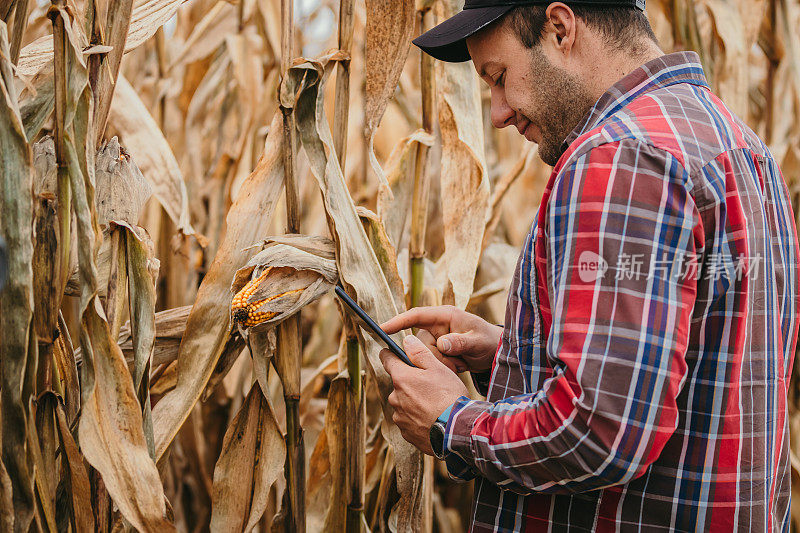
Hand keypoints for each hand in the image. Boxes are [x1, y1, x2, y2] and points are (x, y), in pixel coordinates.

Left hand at [380, 335, 468, 454]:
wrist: (456, 431)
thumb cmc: (449, 396)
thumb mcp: (438, 368)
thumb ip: (419, 353)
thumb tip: (407, 340)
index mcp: (401, 378)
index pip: (386, 359)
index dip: (389, 354)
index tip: (390, 352)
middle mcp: (395, 398)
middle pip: (398, 384)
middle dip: (409, 383)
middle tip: (430, 385)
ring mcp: (399, 417)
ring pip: (403, 403)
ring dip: (414, 402)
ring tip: (434, 405)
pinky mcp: (406, 433)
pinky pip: (409, 421)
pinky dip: (418, 418)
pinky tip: (432, 418)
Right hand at [381, 305, 501, 372]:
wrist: (494, 353)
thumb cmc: (488, 341)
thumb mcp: (477, 342)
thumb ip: (461, 342)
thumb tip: (442, 344)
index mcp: (444, 316)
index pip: (416, 315)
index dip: (398, 321)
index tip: (382, 329)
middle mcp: (437, 326)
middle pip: (419, 343)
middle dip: (436, 356)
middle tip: (458, 360)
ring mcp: (436, 339)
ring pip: (423, 356)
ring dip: (442, 363)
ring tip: (460, 362)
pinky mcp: (437, 351)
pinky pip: (430, 363)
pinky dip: (443, 367)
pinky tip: (458, 365)